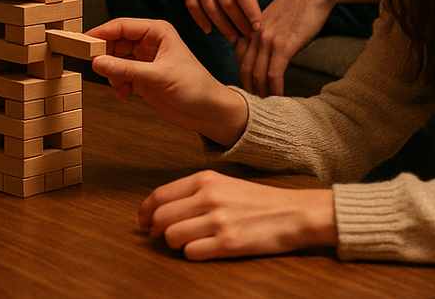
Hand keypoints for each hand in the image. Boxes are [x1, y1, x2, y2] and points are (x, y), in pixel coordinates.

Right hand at [89, 18, 247, 146]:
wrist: (209, 112)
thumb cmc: (195, 88)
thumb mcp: (158, 77)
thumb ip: (126, 70)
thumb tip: (98, 62)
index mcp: (157, 32)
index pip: (121, 26)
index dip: (101, 33)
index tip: (83, 43)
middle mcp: (150, 43)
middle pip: (114, 42)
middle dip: (105, 57)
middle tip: (95, 68)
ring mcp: (145, 60)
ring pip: (115, 60)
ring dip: (112, 74)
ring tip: (119, 87)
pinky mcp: (143, 76)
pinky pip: (120, 75)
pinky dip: (118, 84)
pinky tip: (125, 95)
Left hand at [138, 170, 336, 260]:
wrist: (292, 213)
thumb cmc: (257, 200)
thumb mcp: (223, 183)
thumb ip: (193, 192)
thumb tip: (161, 209)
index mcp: (205, 179)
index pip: (160, 195)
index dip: (145, 211)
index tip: (141, 221)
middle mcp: (208, 197)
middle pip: (161, 217)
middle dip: (155, 230)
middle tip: (158, 236)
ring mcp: (218, 221)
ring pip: (172, 236)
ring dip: (174, 243)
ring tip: (186, 242)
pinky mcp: (228, 244)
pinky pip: (192, 253)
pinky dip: (192, 254)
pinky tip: (203, 249)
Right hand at [174, 0, 278, 40]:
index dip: (251, 12)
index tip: (259, 26)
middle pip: (225, 2)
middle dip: (239, 23)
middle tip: (249, 35)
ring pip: (208, 5)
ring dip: (221, 25)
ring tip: (233, 36)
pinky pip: (190, 1)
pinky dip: (198, 18)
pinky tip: (209, 29)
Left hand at [237, 0, 391, 96]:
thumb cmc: (300, 3)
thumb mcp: (276, 17)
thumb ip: (268, 34)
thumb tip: (271, 54)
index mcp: (252, 26)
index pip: (239, 56)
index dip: (244, 74)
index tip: (251, 86)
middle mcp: (254, 33)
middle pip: (245, 68)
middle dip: (250, 88)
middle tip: (256, 102)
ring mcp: (267, 40)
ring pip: (258, 74)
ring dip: (263, 92)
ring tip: (268, 104)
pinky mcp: (283, 46)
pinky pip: (274, 74)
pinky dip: (276, 89)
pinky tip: (280, 97)